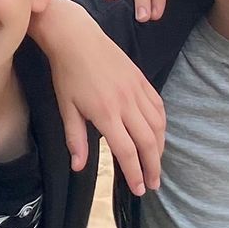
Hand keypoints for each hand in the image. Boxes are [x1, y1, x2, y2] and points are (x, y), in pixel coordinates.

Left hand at [35, 0, 166, 193]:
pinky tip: (159, 134)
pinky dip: (162, 124)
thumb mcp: (66, 108)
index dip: (134, 173)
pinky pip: (158, 106)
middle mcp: (126, 103)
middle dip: (152, 167)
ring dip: (160, 147)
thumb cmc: (67, 74)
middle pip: (148, 142)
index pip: (126, 151)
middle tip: (153, 184)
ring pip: (157, 125)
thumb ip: (75, 139)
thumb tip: (78, 167)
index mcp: (105, 113)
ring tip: (156, 163)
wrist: (76, 38)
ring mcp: (136, 90)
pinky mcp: (141, 79)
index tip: (138, 189)